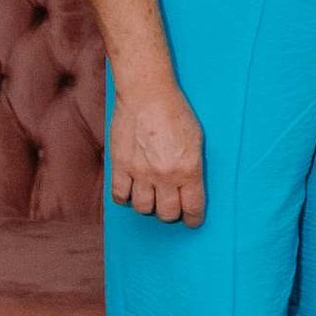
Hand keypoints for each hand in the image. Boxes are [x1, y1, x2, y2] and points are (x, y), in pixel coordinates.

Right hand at [109, 83, 205, 223]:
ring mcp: (140, 173)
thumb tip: (190, 186)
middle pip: (167, 213)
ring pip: (143, 208)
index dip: (193, 219)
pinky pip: (119, 196)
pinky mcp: (120, 166)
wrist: (147, 95)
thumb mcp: (196, 140)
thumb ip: (193, 166)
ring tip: (151, 196)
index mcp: (188, 170)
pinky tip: (130, 191)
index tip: (192, 220)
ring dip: (148, 206)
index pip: (192, 208)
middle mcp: (165, 176)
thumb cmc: (176, 112)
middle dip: (171, 212)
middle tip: (171, 204)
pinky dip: (125, 198)